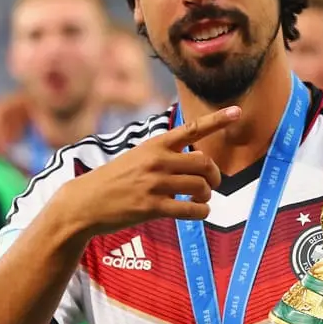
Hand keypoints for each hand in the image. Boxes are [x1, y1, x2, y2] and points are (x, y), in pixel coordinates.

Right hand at [58, 106, 240, 238]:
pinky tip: (198, 212)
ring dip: (207, 195)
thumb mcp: (137, 157)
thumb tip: (199, 161)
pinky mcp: (152, 207)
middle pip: (205, 163)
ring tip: (200, 199)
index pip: (192, 128)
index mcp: (154, 144)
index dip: (217, 120)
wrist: (85, 202)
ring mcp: (155, 184)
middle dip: (214, 175)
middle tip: (212, 184)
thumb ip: (165, 155)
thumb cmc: (114, 179)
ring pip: (201, 187)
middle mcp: (157, 160)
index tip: (238, 111)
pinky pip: (191, 210)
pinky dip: (202, 212)